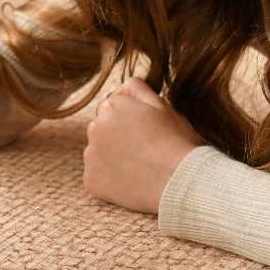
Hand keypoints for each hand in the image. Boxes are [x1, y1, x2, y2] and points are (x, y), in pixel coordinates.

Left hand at [83, 77, 199, 214]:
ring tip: (139, 168)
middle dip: (116, 137)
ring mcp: (90, 155)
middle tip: (143, 151)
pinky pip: (96, 177)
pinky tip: (131, 183)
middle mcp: (94, 127)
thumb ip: (138, 89)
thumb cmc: (176, 142)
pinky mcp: (90, 180)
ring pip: (98, 153)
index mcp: (111, 106)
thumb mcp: (162, 106)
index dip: (130, 121)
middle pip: (102, 130)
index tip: (146, 133)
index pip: (111, 109)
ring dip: (111, 158)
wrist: (179, 181)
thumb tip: (122, 86)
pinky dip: (109, 181)